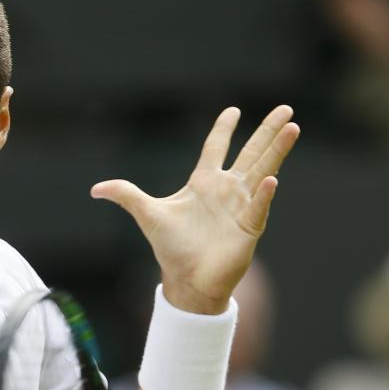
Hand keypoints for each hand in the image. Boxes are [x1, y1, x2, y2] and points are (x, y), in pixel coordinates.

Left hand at [91, 106, 298, 313]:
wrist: (185, 280)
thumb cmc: (171, 248)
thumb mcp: (146, 214)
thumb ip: (126, 195)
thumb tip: (95, 189)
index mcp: (204, 182)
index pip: (216, 148)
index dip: (224, 129)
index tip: (233, 110)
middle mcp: (227, 190)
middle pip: (251, 153)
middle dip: (267, 131)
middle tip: (286, 108)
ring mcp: (241, 207)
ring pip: (263, 171)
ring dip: (277, 151)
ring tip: (293, 128)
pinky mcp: (249, 228)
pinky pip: (258, 207)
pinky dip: (263, 194)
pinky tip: (271, 179)